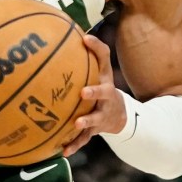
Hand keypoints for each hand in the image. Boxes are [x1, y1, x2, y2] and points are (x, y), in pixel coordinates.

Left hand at [63, 34, 127, 156]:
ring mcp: (102, 115)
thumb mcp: (99, 70)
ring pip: (95, 119)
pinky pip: (83, 139)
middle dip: (95, 92)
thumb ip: (87, 52)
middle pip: (104, 93)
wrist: (119, 115)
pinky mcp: (95, 130)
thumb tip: (70, 31)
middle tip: (83, 91)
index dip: (97, 48)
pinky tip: (62, 151)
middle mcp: (106, 97)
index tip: (84, 38)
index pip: (104, 60)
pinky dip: (74, 145)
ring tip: (77, 123)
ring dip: (87, 121)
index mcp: (104, 79)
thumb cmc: (101, 86)